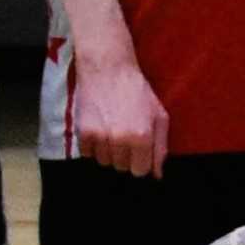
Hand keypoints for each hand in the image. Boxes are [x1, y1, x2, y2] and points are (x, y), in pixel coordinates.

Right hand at [62, 51, 170, 176]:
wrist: (107, 70)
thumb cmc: (137, 91)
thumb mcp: (159, 115)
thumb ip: (161, 147)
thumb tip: (157, 174)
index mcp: (142, 137)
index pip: (140, 171)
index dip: (141, 162)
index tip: (139, 151)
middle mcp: (120, 140)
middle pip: (122, 168)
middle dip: (125, 156)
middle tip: (125, 136)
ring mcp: (100, 138)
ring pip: (105, 162)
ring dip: (109, 151)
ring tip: (112, 130)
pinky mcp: (83, 133)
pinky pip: (88, 154)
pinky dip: (93, 146)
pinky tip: (100, 129)